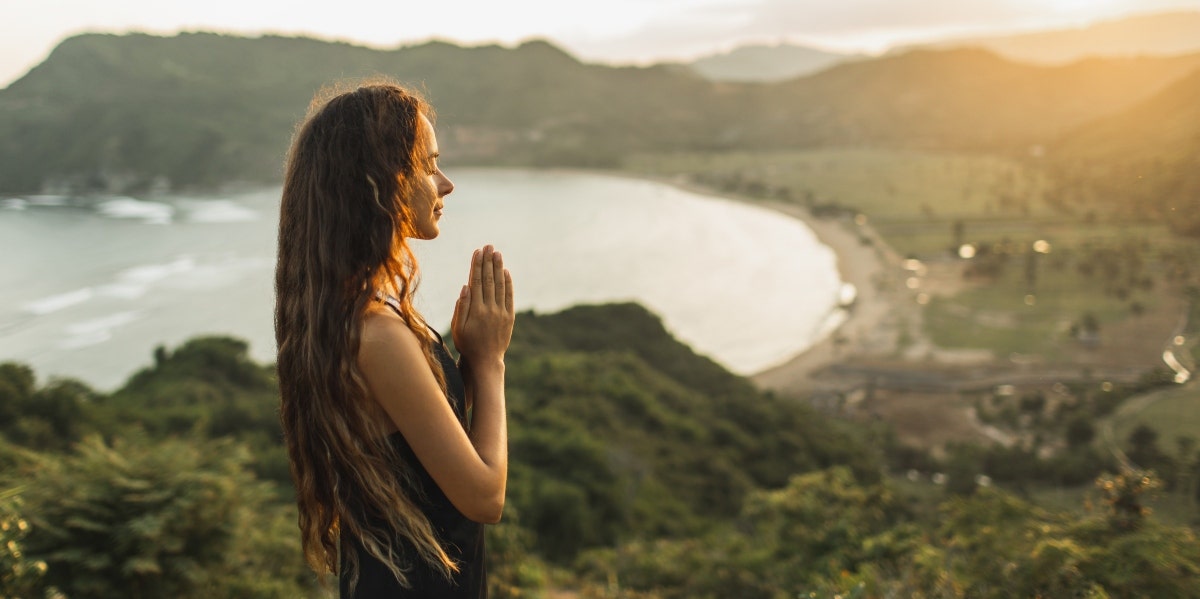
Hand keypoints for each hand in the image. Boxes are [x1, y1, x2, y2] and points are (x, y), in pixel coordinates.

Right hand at [451, 245, 514, 364]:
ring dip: (499, 268)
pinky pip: (509, 296)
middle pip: (489, 280)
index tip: (477, 252)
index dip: (477, 265)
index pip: (476, 282)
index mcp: (476, 310)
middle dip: (488, 261)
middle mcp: (490, 309)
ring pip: (500, 285)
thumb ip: (462, 307)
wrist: (486, 361)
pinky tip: (506, 272)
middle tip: (488, 246)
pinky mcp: (509, 317)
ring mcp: (501, 313)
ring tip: (497, 253)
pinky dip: (508, 283)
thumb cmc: (467, 344)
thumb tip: (465, 287)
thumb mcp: (458, 328)